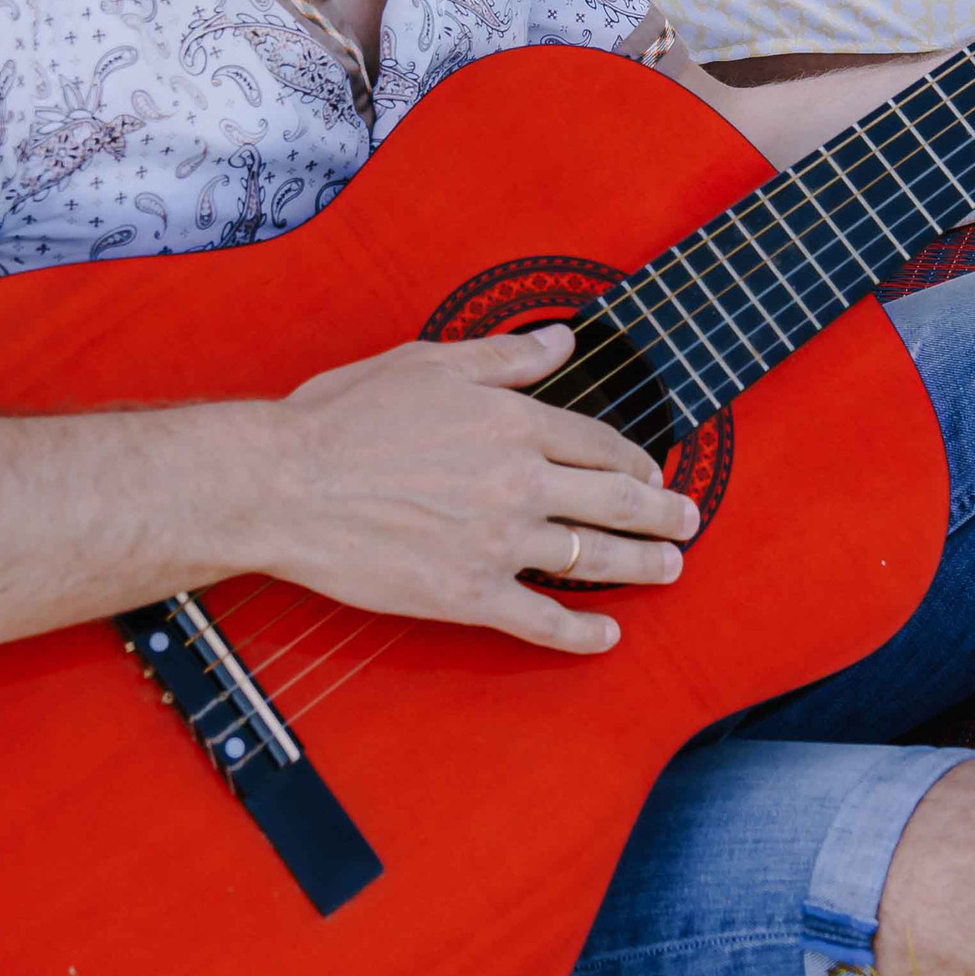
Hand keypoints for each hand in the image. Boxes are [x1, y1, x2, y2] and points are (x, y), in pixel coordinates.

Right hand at [264, 322, 698, 654]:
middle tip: (688, 520)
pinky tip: (607, 635)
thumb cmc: (344, 418)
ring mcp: (499, 543)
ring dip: (643, 566)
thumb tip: (563, 340)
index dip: (635, 459)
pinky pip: (543, 622)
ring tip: (670, 569)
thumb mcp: (430, 363)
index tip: (651, 470)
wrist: (286, 485)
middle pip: (616, 502)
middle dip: (664, 513)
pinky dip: (582, 632)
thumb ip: (505, 356)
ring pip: (594, 559)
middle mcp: (519, 483)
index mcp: (513, 422)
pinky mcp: (469, 595)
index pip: (599, 444)